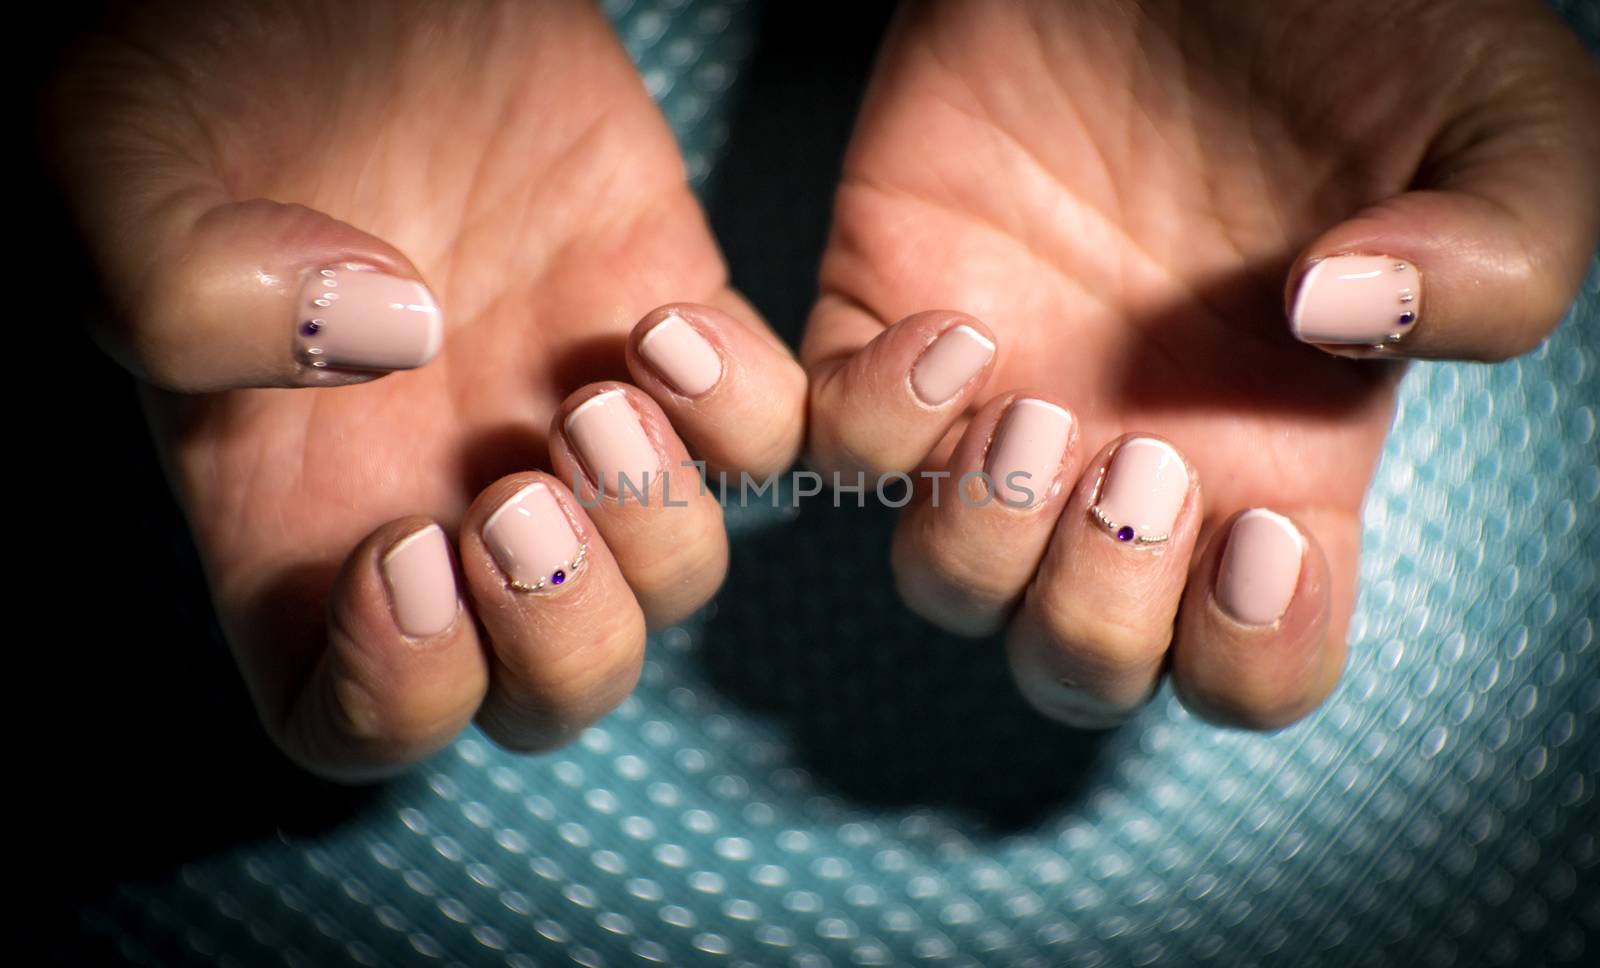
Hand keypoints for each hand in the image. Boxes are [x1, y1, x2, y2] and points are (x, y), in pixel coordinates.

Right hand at [49, 0, 804, 779]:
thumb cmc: (210, 69)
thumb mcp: (127, 170)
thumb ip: (186, 289)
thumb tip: (382, 341)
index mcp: (293, 512)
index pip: (354, 718)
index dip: (396, 694)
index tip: (403, 558)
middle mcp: (443, 492)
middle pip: (550, 688)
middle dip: (563, 638)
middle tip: (519, 505)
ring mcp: (568, 415)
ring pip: (672, 580)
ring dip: (657, 527)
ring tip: (600, 396)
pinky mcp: (666, 326)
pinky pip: (768, 440)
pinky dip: (751, 415)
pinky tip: (668, 322)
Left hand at [801, 0, 1599, 727]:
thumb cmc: (1351, 26)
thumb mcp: (1505, 124)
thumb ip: (1505, 257)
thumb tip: (1343, 325)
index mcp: (1279, 463)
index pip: (1250, 670)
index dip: (1249, 657)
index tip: (1261, 531)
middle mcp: (1133, 460)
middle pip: (1078, 662)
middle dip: (1096, 615)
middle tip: (1138, 463)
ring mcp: (1005, 399)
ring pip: (945, 584)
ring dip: (980, 543)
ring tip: (1034, 409)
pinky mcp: (893, 321)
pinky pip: (838, 450)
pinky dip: (872, 427)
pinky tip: (949, 331)